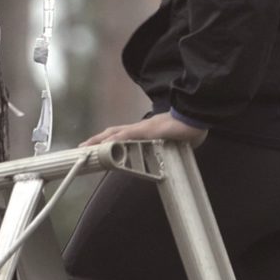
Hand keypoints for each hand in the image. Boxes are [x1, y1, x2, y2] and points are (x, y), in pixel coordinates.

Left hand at [81, 113, 207, 147]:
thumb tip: (173, 161)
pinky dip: (114, 140)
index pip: (123, 136)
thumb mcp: (175, 144)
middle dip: (96, 140)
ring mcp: (143, 128)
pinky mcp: (148, 130)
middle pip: (113, 132)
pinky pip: (127, 135)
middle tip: (82, 147)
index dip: (108, 140)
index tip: (96, 147)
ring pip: (116, 133)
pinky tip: (103, 145)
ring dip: (99, 140)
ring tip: (85, 147)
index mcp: (147, 131)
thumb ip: (169, 150)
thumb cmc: (189, 128)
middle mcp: (141, 127)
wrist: (198, 118)